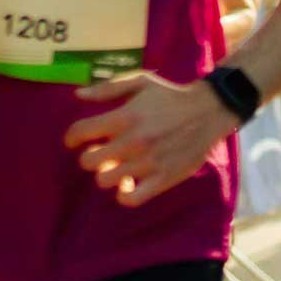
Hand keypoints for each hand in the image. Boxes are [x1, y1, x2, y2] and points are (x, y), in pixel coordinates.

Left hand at [63, 70, 238, 207]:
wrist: (208, 111)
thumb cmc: (170, 96)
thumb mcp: (140, 82)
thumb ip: (108, 88)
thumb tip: (78, 96)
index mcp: (124, 116)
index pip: (80, 132)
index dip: (71, 137)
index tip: (74, 140)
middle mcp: (133, 141)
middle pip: (88, 161)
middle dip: (89, 157)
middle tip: (100, 153)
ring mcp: (147, 163)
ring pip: (104, 180)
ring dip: (106, 174)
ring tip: (115, 167)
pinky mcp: (162, 178)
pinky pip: (130, 199)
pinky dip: (124, 194)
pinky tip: (128, 184)